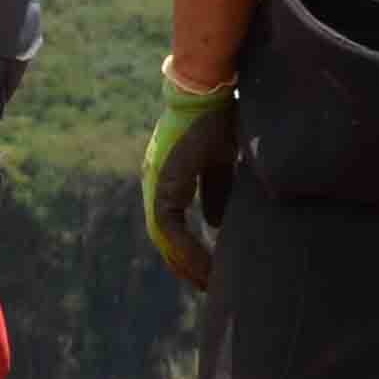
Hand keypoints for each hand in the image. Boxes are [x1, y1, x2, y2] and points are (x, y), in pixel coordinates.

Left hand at [144, 62, 240, 289]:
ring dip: (186, 261)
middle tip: (207, 287)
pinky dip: (187, 248)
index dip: (187, 249)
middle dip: (185, 263)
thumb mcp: (222, 162)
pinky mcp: (164, 181)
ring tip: (207, 283)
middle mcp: (156, 182)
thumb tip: (217, 223)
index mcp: (168, 178)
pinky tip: (207, 264)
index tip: (207, 271)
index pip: (171, 225)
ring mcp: (156, 181)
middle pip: (164, 236)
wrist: (210, 92)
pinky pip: (168, 226)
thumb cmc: (220, 118)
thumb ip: (216, 191)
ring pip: (163, 235)